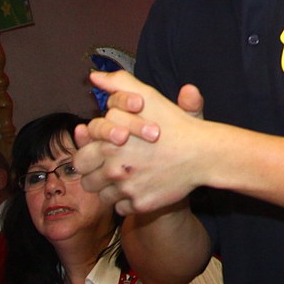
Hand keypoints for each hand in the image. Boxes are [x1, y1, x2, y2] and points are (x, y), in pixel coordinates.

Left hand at [73, 69, 208, 214]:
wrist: (203, 153)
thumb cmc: (175, 124)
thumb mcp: (148, 97)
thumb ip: (118, 85)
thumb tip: (93, 75)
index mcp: (109, 143)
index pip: (80, 159)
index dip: (91, 156)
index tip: (106, 153)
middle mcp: (113, 168)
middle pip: (87, 181)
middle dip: (96, 175)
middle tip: (113, 168)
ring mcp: (127, 189)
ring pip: (104, 196)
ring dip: (112, 189)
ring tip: (129, 176)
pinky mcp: (139, 205)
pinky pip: (122, 208)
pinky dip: (128, 201)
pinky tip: (142, 187)